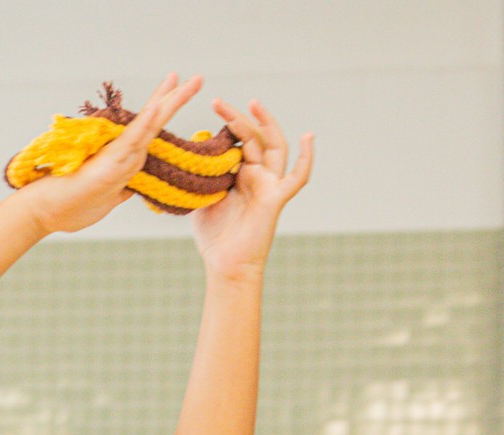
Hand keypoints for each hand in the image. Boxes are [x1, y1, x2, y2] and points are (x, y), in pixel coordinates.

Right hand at [17, 72, 203, 233]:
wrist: (43, 211)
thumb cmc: (70, 205)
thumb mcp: (107, 198)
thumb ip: (123, 187)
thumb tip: (135, 184)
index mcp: (122, 158)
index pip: (148, 130)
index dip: (164, 109)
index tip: (178, 89)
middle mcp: (120, 151)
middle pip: (153, 121)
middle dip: (174, 98)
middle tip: (197, 78)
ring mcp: (115, 156)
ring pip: (148, 125)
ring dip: (167, 104)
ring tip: (183, 81)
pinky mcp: (110, 164)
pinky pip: (133, 141)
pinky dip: (147, 124)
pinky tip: (159, 108)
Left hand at [192, 99, 313, 279]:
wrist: (225, 264)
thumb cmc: (215, 235)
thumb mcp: (201, 196)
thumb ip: (201, 172)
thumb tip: (195, 143)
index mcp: (241, 173)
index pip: (238, 141)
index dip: (227, 124)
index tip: (209, 109)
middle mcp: (258, 175)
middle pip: (254, 137)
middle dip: (238, 117)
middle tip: (216, 102)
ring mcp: (269, 184)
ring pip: (273, 146)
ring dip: (264, 123)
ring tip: (250, 103)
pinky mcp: (276, 198)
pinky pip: (297, 177)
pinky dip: (307, 158)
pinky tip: (308, 137)